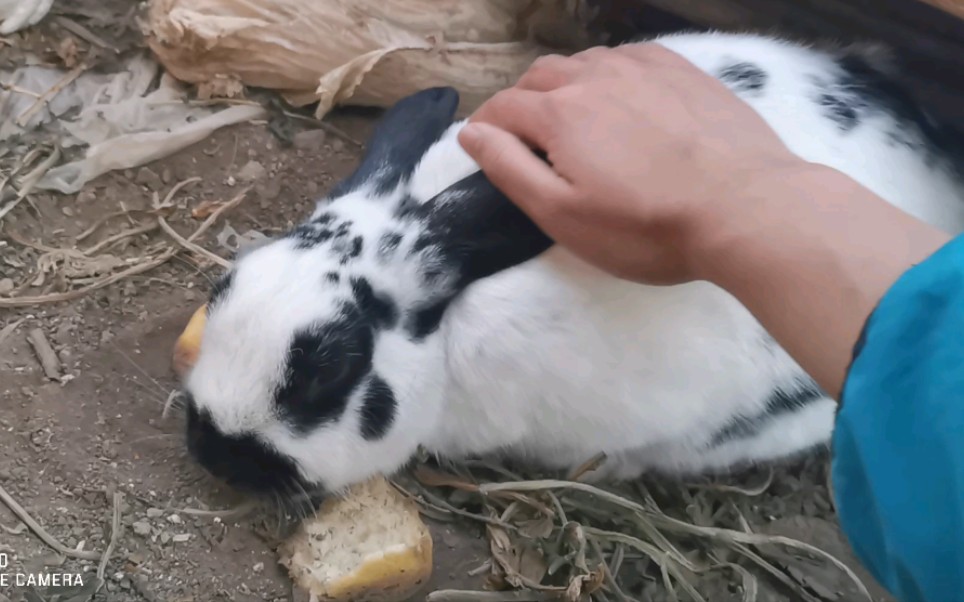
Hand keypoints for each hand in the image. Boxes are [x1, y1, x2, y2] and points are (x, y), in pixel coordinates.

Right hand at [458, 43, 805, 284]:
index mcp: (560, 113)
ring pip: (586, 61)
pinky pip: (630, 56)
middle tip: (528, 135)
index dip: (487, 125)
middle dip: (523, 101)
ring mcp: (644, 68)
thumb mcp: (563, 215)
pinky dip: (609, 73)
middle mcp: (596, 76)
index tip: (485, 143)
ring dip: (566, 84)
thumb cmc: (647, 227)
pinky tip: (623, 98)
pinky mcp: (684, 70)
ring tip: (575, 117)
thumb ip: (509, 169)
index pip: (504, 107)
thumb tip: (472, 132)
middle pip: (541, 75)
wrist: (746, 209)